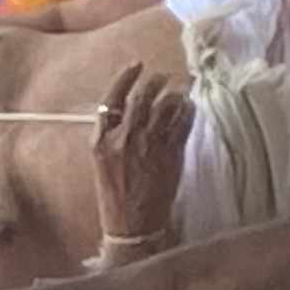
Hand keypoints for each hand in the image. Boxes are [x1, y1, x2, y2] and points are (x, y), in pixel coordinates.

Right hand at [92, 64, 188, 249]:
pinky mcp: (172, 151)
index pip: (112, 99)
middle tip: (162, 77)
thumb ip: (113, 135)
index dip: (125, 77)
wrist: (132, 225)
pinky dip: (188, 109)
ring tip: (178, 93)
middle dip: (155, 81)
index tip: (137, 64)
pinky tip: (188, 108)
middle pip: (143, 96)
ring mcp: (150, 144)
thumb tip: (129, 108)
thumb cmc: (115, 195)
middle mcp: (124, 139)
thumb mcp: (103, 163)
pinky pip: (184, 119)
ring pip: (167, 103)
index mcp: (101, 143)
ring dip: (175, 94)